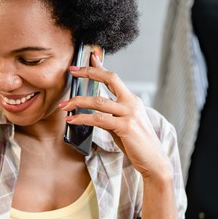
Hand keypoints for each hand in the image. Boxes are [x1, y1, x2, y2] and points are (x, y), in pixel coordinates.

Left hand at [61, 54, 170, 179]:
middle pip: (110, 79)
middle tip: (72, 71)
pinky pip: (99, 119)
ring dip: (78, 102)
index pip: (114, 78)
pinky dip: (82, 118)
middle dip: (89, 73)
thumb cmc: (136, 144)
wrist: (153, 161)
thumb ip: (108, 115)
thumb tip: (90, 112)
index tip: (88, 58)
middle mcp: (131, 103)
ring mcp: (129, 114)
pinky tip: (72, 120)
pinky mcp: (125, 127)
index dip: (100, 67)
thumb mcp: (121, 125)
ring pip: (99, 101)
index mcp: (131, 100)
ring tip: (64, 105)